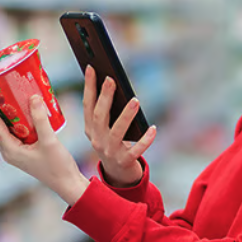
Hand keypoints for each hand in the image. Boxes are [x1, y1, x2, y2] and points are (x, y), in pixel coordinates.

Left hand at [0, 88, 88, 204]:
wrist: (67, 184)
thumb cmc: (58, 166)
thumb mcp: (50, 141)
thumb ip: (41, 119)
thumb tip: (33, 96)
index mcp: (10, 150)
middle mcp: (8, 150)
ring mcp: (15, 151)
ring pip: (0, 127)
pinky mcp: (23, 150)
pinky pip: (11, 130)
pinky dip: (9, 117)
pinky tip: (14, 108)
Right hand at [83, 66, 156, 186]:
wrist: (117, 174)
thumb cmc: (113, 143)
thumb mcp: (105, 129)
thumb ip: (107, 111)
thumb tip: (113, 84)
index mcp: (90, 129)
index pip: (87, 105)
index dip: (88, 86)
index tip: (91, 67)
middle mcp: (97, 139)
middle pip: (99, 116)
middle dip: (104, 97)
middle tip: (111, 79)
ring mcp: (110, 152)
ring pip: (117, 132)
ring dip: (126, 116)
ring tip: (135, 100)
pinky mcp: (124, 161)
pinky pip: (135, 150)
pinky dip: (145, 140)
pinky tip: (154, 129)